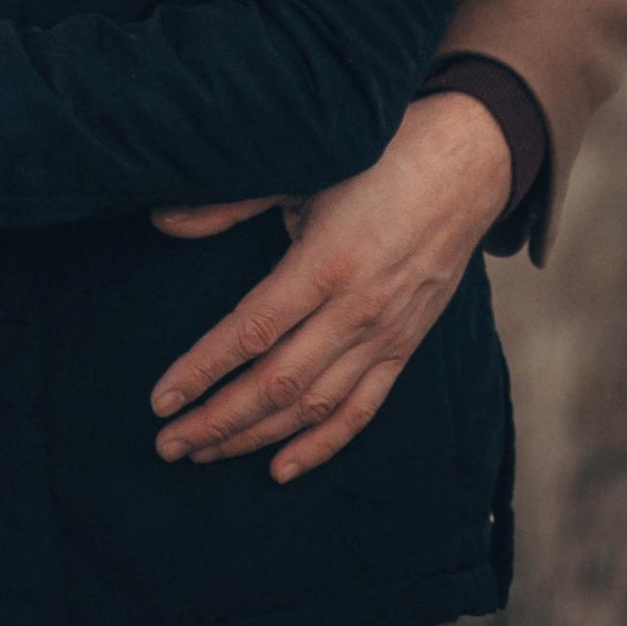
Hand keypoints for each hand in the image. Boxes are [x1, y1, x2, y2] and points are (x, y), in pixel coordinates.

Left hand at [146, 88, 512, 484]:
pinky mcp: (404, 348)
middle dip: (217, 420)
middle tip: (168, 445)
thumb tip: (163, 222)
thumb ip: (230, 204)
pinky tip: (282, 468)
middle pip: (277, 384)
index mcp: (325, 264)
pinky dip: (322, 444)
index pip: (251, 332)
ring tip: (206, 454)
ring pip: (314, 406)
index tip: (162, 399)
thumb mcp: (300, 170)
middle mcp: (357, 311)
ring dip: (256, 437)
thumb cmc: (377, 158)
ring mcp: (384, 336)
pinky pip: (362, 410)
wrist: (464, 165)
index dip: (202, 370)